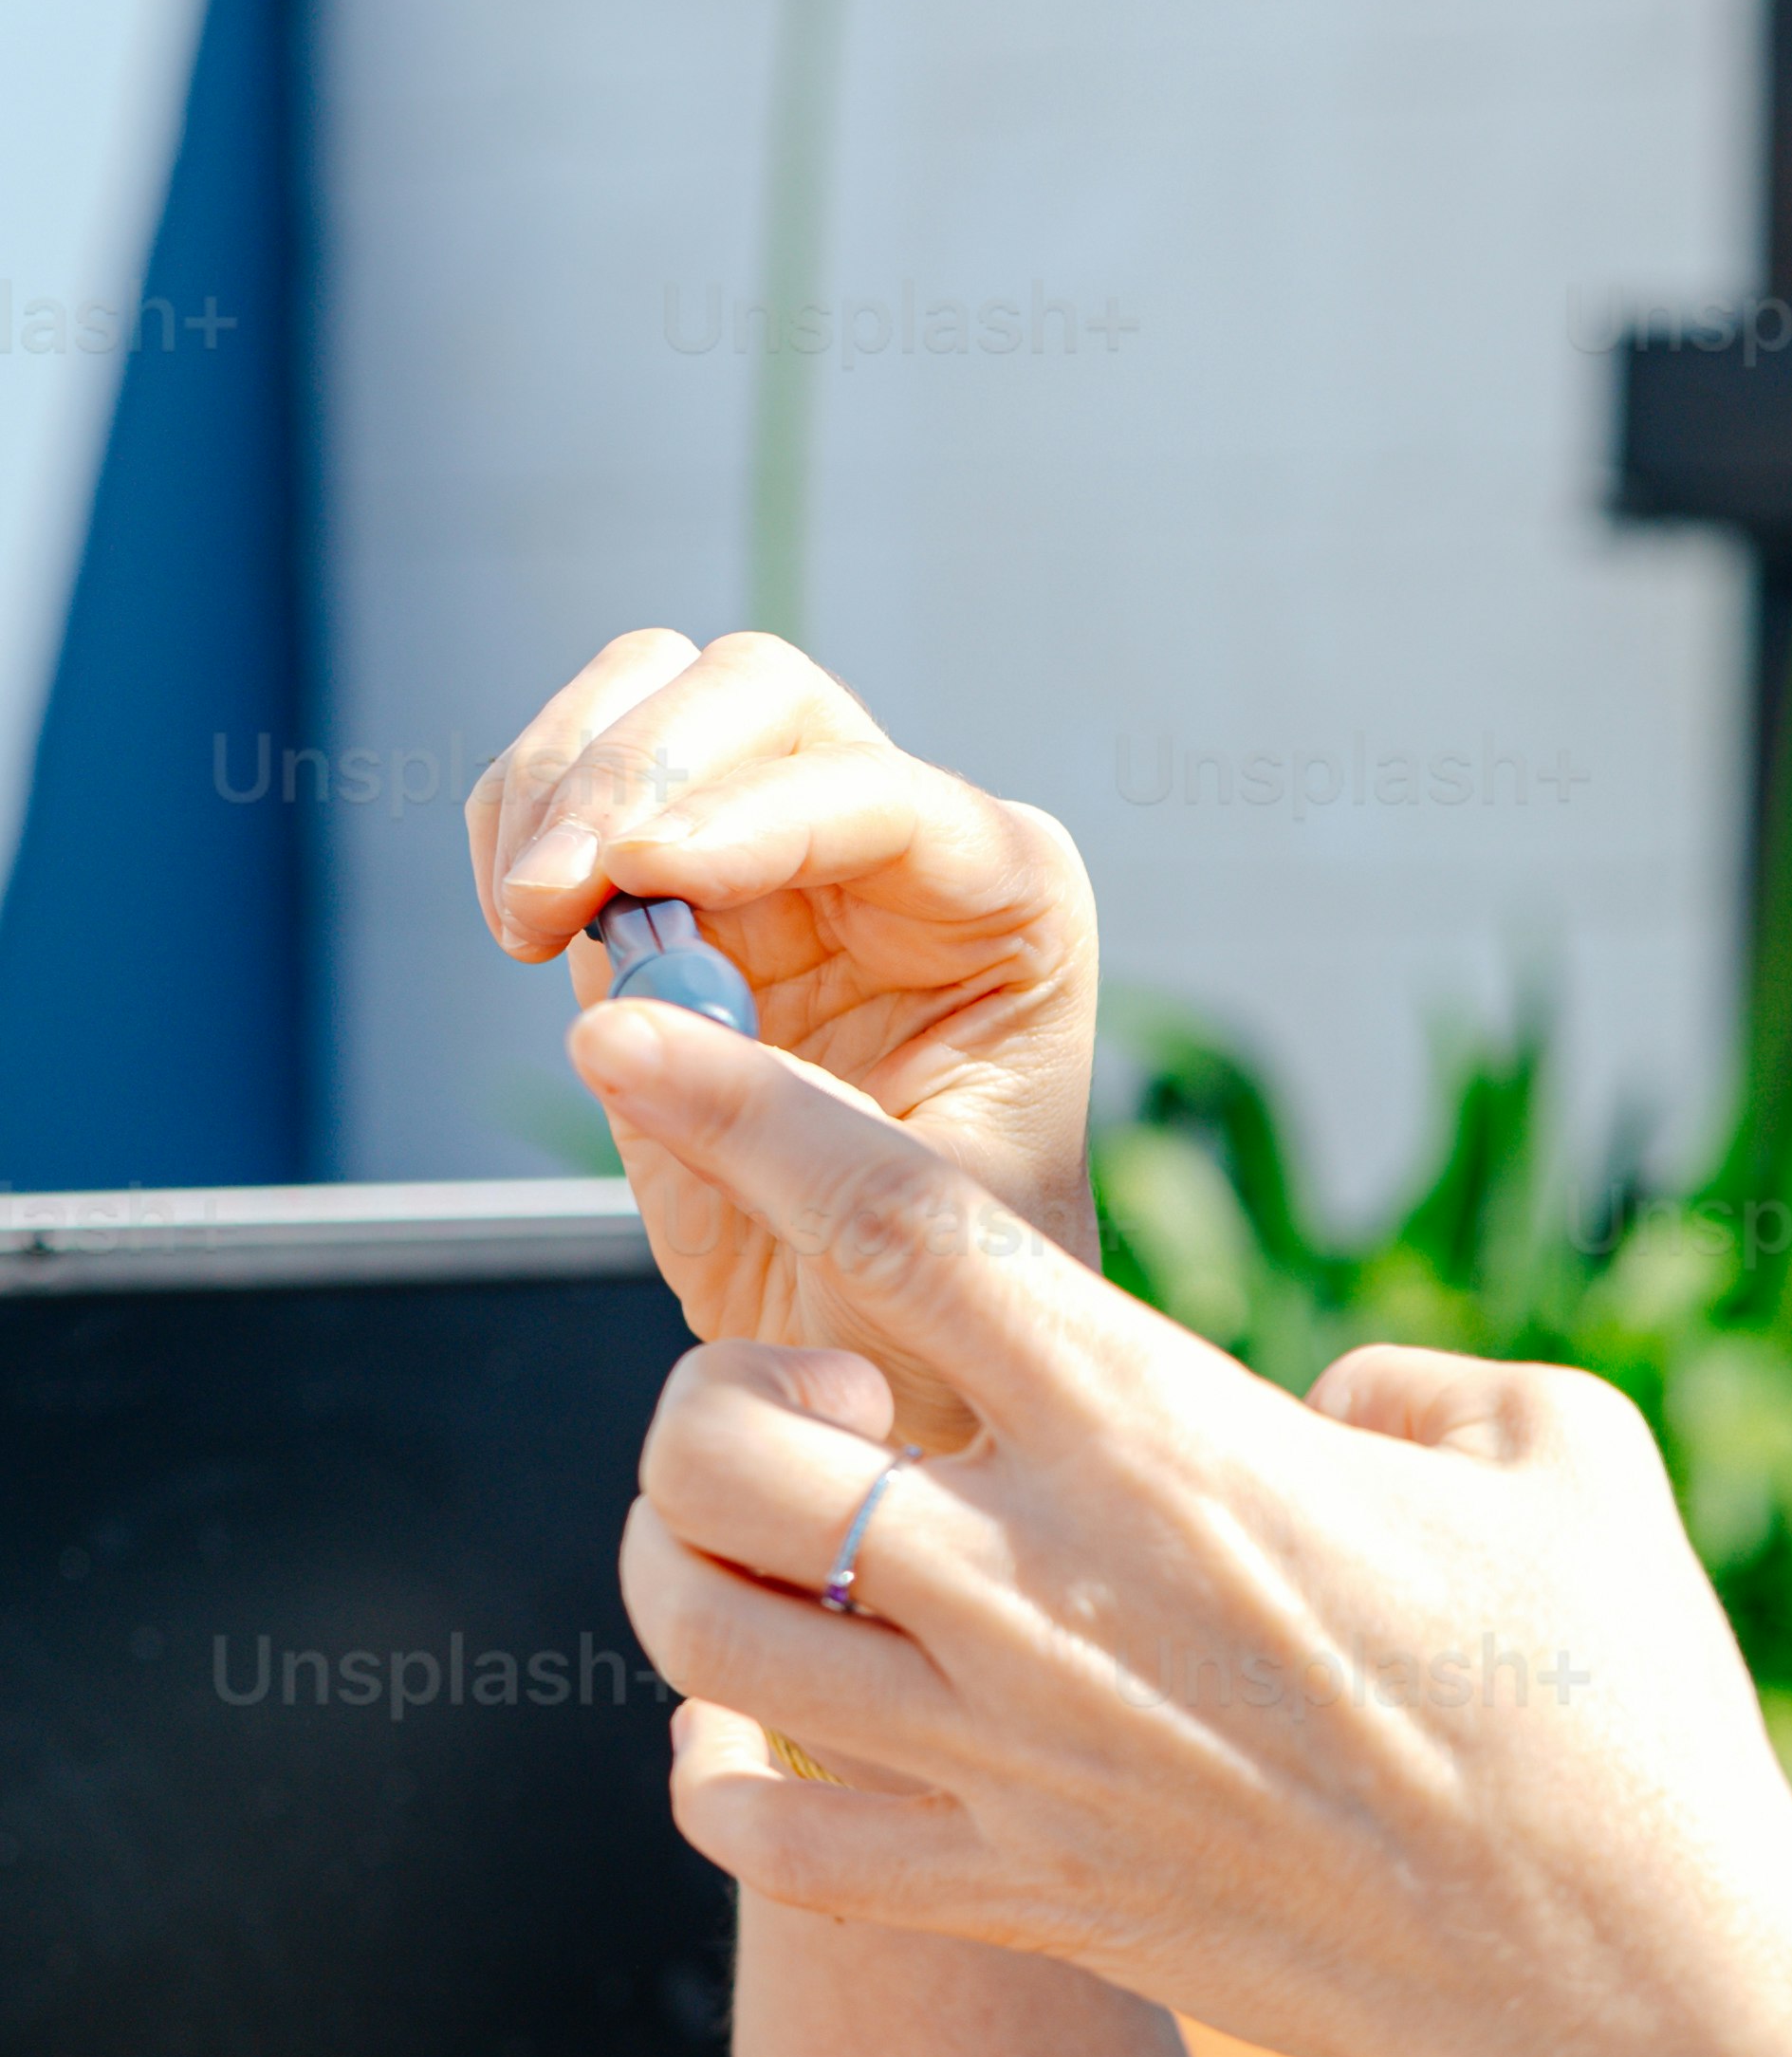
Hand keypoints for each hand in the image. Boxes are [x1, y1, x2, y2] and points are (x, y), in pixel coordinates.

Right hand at [469, 629, 1100, 1395]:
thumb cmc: (947, 1305)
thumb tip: (615, 1024)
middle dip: (635, 771)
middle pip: (763, 697)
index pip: (876, 793)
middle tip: (548, 899)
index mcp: (1009, 902)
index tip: (634, 877)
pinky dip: (518, 821)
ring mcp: (779, 856)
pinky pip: (573, 788)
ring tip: (524, 921)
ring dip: (558, 779)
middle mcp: (902, 848)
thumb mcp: (905, 1239)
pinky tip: (520, 924)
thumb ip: (780, 1126)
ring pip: (658, 699)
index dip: (747, 817)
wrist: (880, 1359)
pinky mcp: (671, 897)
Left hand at [598, 1014, 1791, 2056]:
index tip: (631, 1043)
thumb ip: (1410, 1382)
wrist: (1610, 1976)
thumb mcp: (1555, 1452)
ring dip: (689, 1555)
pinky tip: (768, 1728)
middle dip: (713, 1383)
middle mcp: (1040, 1588)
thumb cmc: (1613, 1705)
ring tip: (781, 1542)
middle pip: (715, 1438)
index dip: (736, 1111)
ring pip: (693, 1628)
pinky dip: (718, 1776)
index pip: (888, 1224)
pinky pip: (758, 1842)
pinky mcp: (1010, 1899)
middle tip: (824, 1403)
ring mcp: (1005, 1760)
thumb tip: (1325, 1404)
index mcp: (1163, 1432)